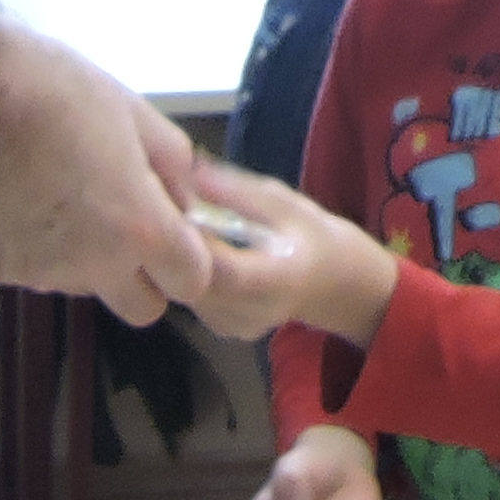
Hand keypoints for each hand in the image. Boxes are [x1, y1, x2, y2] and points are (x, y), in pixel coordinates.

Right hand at [0, 28, 209, 326]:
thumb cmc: (52, 90)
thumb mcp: (133, 111)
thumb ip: (172, 166)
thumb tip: (182, 199)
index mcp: (139, 227)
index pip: (190, 282)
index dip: (187, 259)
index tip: (174, 234)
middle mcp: (95, 265)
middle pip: (142, 308)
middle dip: (144, 279)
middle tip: (126, 229)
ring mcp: (45, 273)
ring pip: (88, 287)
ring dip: (90, 259)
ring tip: (65, 197)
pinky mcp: (2, 270)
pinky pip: (40, 272)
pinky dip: (42, 248)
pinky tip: (26, 199)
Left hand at [182, 159, 403, 348]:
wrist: (330, 282)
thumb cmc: (308, 235)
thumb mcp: (283, 203)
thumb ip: (237, 192)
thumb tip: (191, 169)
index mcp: (278, 280)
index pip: (224, 269)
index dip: (195, 239)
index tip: (175, 206)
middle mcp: (254, 313)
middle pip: (196, 283)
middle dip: (179, 246)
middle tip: (168, 210)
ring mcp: (235, 327)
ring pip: (187, 293)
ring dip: (180, 260)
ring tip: (180, 227)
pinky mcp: (222, 330)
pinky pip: (193, 300)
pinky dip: (187, 274)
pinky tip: (195, 251)